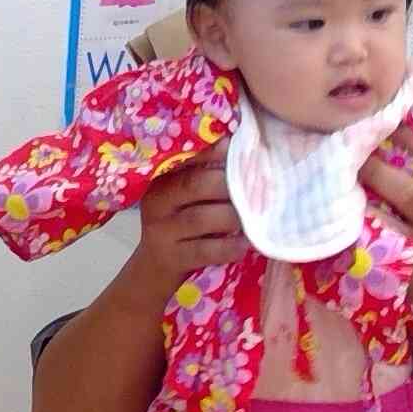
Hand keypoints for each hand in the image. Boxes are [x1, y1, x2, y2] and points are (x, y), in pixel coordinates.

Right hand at [107, 148, 243, 308]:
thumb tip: (232, 143)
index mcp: (161, 182)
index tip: (243, 152)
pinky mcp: (173, 259)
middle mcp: (158, 204)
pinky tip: (245, 245)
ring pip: (200, 218)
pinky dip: (228, 247)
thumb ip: (204, 173)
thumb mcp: (183, 198)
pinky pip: (205, 251)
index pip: (188, 161)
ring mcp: (163, 233)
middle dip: (229, 185)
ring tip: (256, 216)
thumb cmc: (179, 224)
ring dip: (232, 217)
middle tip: (259, 187)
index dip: (216, 155)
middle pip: (194, 186)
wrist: (153, 268)